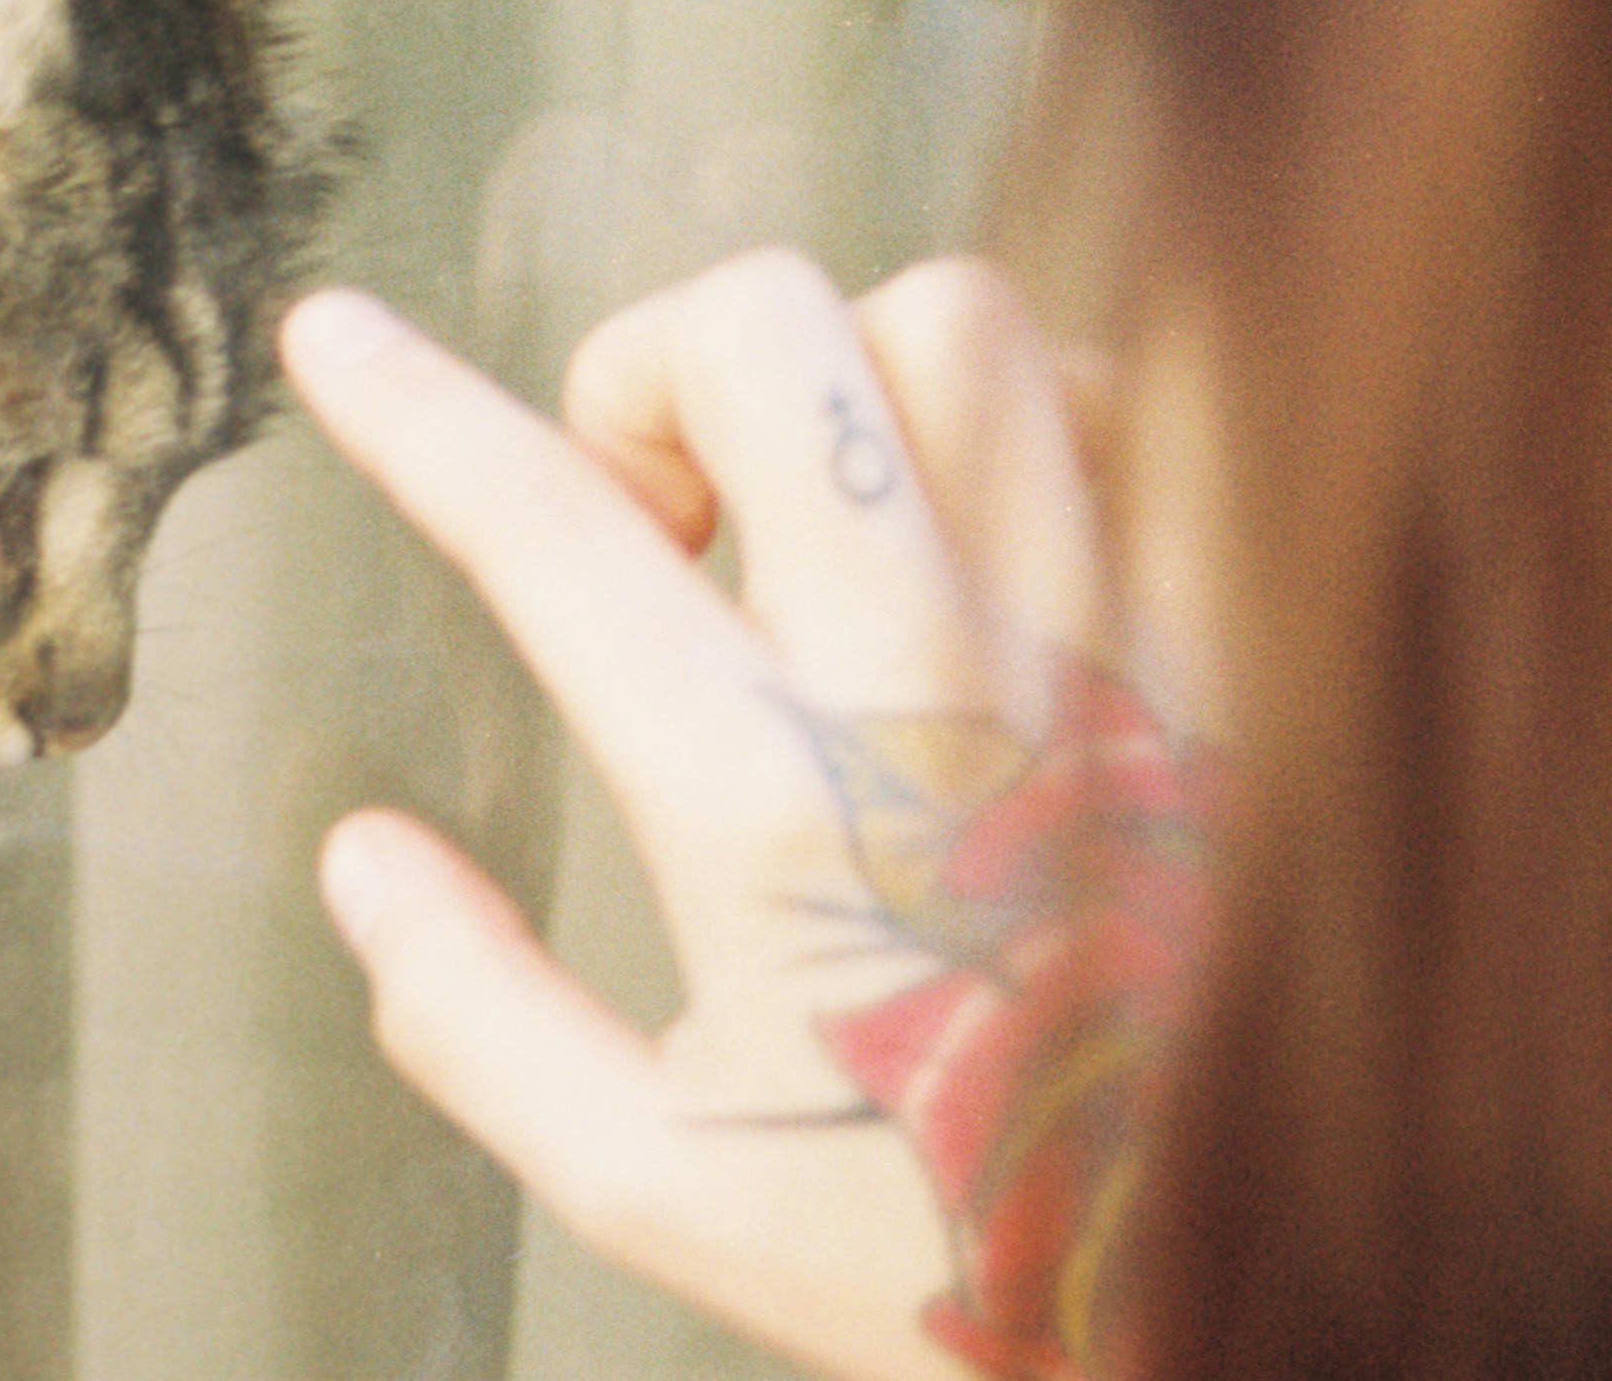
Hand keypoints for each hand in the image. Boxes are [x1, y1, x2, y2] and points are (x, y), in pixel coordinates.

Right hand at [285, 254, 1206, 1380]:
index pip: (545, 530)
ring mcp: (1106, 641)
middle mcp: (934, 685)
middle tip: (656, 503)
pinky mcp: (1241, 645)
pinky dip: (1050, 419)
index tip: (336, 334)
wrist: (1275, 1300)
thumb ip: (478, 1020)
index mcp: (767, 808)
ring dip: (853, 380)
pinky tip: (997, 533)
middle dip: (659, 367)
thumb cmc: (965, 1257)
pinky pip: (1149, 408)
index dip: (408, 410)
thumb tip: (362, 861)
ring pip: (959, 327)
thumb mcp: (663, 1189)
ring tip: (827, 512)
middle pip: (768, 336)